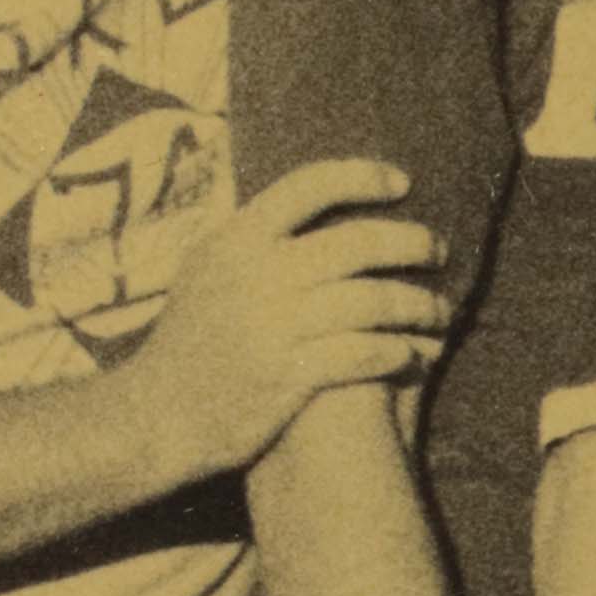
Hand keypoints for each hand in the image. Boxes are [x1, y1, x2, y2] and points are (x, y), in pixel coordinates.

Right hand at [138, 157, 448, 482]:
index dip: (362, 177)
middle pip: (359, 242)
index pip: (308, 186)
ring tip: (441, 312)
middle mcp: (255, 275)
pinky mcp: (288, 375)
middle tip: (438, 250)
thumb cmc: (190, 343)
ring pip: (374, 301)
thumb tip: (306, 201)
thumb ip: (253, 240)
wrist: (153, 418)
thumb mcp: (205, 273)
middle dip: (413, 242)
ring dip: (421, 305)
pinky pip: (367, 353)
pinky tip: (416, 354)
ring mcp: (272, 326)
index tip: (403, 184)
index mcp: (234, 241)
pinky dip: (401, 352)